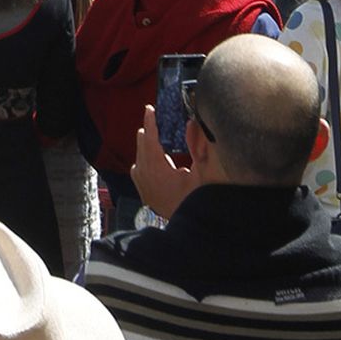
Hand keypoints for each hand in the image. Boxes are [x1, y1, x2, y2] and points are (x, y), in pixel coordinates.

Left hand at [132, 104, 198, 220]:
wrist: (186, 231)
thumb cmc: (195, 201)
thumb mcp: (202, 175)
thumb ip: (199, 148)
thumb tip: (192, 124)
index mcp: (157, 169)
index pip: (150, 138)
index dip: (150, 122)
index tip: (149, 108)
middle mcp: (144, 174)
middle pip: (142, 144)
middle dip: (149, 130)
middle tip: (154, 117)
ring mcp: (141, 183)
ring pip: (139, 155)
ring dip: (146, 144)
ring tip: (154, 135)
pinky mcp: (142, 190)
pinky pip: (138, 167)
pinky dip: (144, 158)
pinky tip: (153, 159)